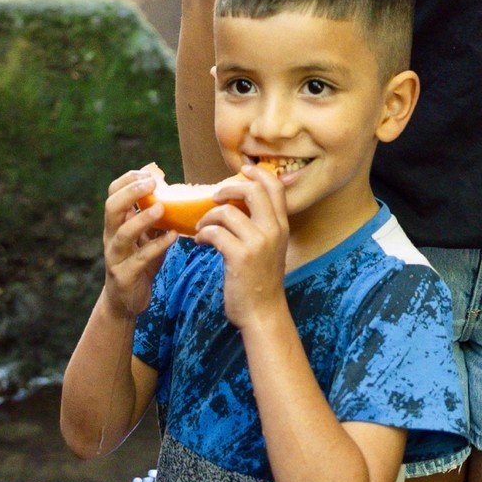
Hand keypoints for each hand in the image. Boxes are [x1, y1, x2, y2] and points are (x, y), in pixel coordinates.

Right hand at [101, 164, 174, 319]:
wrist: (125, 300)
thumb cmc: (140, 260)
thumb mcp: (146, 234)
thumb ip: (152, 212)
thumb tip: (165, 181)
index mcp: (116, 223)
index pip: (113, 194)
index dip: (128, 180)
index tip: (150, 173)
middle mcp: (111, 237)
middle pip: (112, 208)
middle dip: (131, 193)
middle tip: (153, 184)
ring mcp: (115, 257)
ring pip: (123, 234)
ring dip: (142, 219)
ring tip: (162, 207)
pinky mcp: (124, 276)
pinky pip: (139, 259)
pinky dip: (157, 246)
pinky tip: (173, 236)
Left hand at [195, 166, 289, 330]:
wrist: (263, 312)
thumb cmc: (262, 281)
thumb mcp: (272, 249)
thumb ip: (263, 227)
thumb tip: (240, 207)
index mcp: (282, 226)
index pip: (275, 188)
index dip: (259, 173)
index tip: (243, 170)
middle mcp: (273, 230)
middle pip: (253, 191)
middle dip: (229, 188)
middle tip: (216, 196)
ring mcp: (257, 243)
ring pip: (228, 212)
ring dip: (208, 216)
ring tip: (201, 227)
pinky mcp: (240, 257)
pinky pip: (215, 232)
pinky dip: (203, 234)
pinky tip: (200, 241)